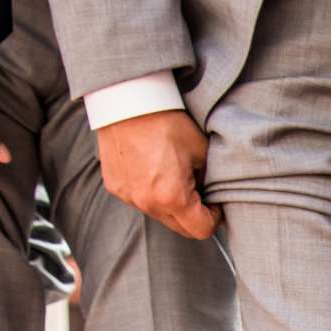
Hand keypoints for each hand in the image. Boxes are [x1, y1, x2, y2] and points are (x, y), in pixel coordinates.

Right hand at [95, 109, 217, 239]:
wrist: (128, 101)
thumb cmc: (168, 122)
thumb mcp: (201, 150)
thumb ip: (209, 179)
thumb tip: (212, 194)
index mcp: (173, 197)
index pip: (201, 230)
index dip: (214, 218)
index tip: (215, 203)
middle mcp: (148, 203)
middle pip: (180, 228)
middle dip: (194, 215)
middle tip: (199, 191)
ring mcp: (128, 197)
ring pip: (159, 215)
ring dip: (172, 205)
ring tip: (174, 176)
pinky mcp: (115, 187)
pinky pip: (140, 200)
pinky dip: (150, 193)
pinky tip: (152, 170)